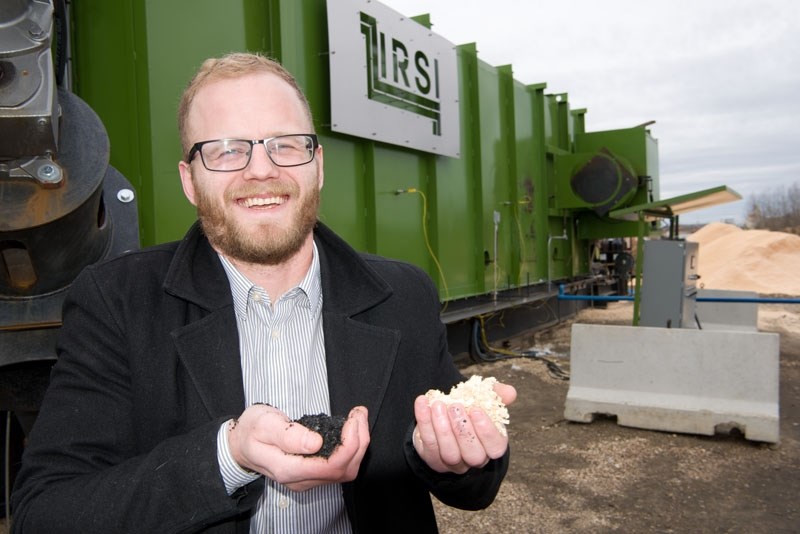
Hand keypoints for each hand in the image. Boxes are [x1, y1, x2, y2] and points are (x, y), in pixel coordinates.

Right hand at [228, 404, 369, 491]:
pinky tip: (350, 429)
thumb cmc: (251, 430)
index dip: (350, 444)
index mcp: (288, 469)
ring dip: (358, 445)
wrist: (240, 444)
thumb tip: (315, 443)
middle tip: (358, 413)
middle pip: (344, 471)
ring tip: (357, 418)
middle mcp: (301, 480)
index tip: (352, 419)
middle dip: (359, 442)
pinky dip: (352, 448)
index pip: (331, 466)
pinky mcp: (313, 474)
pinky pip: (340, 467)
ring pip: (346, 471)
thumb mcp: (264, 424)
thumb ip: (288, 435)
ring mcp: (307, 479)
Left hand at [412, 382, 515, 473]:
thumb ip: (497, 395)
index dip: (487, 431)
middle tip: (455, 407)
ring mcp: (453, 462)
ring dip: (443, 428)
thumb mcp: (485, 400)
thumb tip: (510, 392)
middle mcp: (474, 458)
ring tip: (438, 405)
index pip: (496, 447)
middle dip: (463, 431)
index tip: (476, 410)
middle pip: (473, 455)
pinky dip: (424, 422)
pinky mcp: (432, 457)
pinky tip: (423, 403)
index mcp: (492, 445)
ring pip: (449, 453)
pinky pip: (428, 443)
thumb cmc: (470, 409)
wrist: (445, 417)